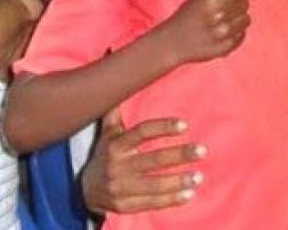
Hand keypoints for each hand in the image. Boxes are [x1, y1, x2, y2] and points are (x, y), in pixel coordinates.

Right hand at [82, 107, 205, 213]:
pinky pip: (151, 202)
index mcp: (116, 145)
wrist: (85, 190)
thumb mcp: (107, 134)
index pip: (141, 132)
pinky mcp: (124, 205)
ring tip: (199, 176)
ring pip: (154, 183)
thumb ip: (116, 113)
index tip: (185, 125)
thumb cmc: (105, 156)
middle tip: (202, 150)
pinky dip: (171, 199)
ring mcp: (120, 187)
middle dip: (179, 155)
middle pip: (153, 159)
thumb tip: (120, 82)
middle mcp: (118, 165)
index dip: (162, 128)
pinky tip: (189, 194)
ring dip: (178, 180)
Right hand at [162, 0, 251, 64]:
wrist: (172, 42)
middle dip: (236, 4)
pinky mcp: (226, 46)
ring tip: (221, 22)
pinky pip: (242, 34)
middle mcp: (219, 14)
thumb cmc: (186, 15)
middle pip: (245, 3)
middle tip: (221, 10)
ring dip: (237, 19)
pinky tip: (221, 33)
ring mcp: (223, 32)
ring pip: (246, 19)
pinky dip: (234, 33)